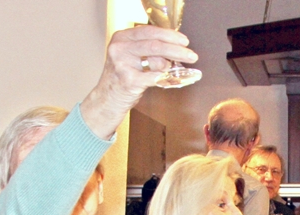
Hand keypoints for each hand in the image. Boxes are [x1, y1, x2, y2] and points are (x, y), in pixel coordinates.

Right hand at [80, 26, 196, 139]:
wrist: (107, 99)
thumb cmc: (123, 77)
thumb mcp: (131, 57)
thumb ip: (149, 50)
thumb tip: (176, 49)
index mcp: (122, 37)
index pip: (149, 31)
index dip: (169, 35)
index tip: (184, 41)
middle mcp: (120, 47)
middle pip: (156, 45)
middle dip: (177, 50)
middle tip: (192, 56)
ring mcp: (123, 64)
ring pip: (157, 60)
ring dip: (171, 67)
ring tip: (174, 71)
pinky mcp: (129, 81)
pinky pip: (156, 78)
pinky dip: (168, 79)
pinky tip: (172, 80)